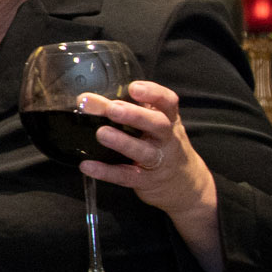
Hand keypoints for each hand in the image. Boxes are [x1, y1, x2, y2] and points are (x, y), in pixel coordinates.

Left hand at [79, 81, 217, 221]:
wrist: (185, 183)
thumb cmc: (161, 144)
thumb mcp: (152, 124)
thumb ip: (125, 110)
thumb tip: (87, 100)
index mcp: (168, 119)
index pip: (168, 102)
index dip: (153, 93)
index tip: (134, 88)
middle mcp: (167, 138)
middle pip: (157, 124)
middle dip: (135, 115)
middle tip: (112, 108)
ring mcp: (159, 161)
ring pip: (144, 151)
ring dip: (122, 142)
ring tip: (101, 133)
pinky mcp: (147, 181)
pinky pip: (127, 176)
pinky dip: (106, 171)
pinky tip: (87, 165)